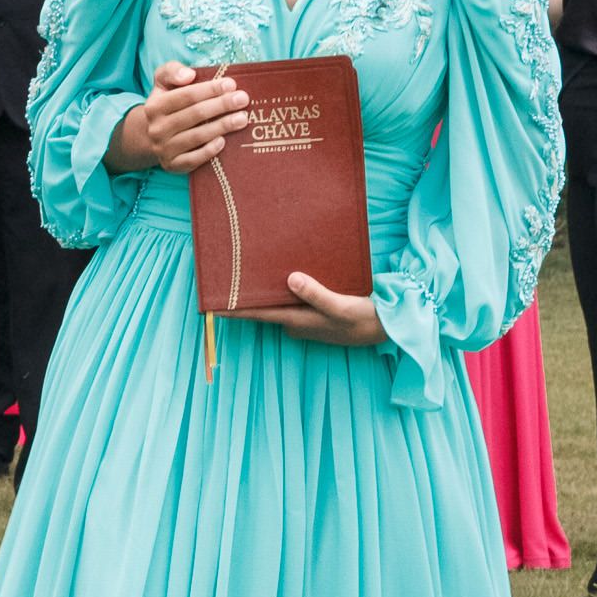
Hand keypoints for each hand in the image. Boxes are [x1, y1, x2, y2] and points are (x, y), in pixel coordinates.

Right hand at [129, 60, 248, 174]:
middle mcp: (156, 129)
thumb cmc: (167, 104)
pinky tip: (224, 141)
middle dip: (221, 105)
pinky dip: (209, 151)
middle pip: (194, 114)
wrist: (154, 137)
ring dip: (222, 126)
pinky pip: (193, 159)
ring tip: (242, 118)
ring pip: (197, 136)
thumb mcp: (163, 83)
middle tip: (243, 99)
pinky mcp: (172, 166)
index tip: (231, 84)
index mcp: (154, 106)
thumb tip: (189, 75)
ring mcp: (163, 149)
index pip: (186, 96)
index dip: (210, 89)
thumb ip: (172, 71)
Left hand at [233, 274, 384, 345]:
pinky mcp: (316, 312)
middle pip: (264, 307)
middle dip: (245, 295)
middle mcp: (297, 321)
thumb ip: (316, 294)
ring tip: (247, 269)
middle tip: (226, 274)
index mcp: (298, 320)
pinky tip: (283, 273)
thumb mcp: (341, 306)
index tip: (210, 303)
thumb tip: (289, 279)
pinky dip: (283, 289)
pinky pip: (291, 300)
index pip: (258, 313)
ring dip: (264, 290)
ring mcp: (306, 319)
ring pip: (278, 303)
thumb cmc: (364, 319)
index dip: (233, 308)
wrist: (386, 328)